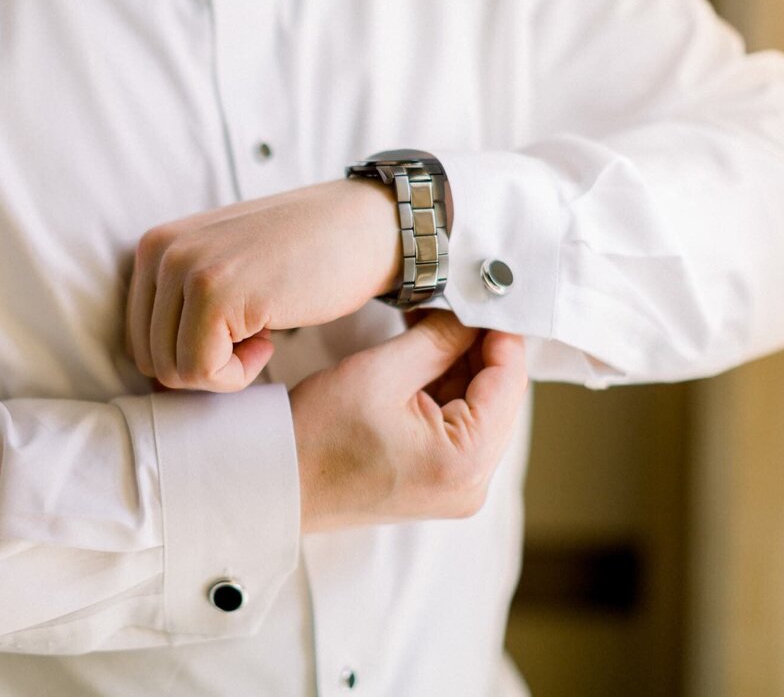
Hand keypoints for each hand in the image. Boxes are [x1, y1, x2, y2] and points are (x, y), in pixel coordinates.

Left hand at [126, 179, 401, 391]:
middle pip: (150, 358)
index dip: (190, 355)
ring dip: (224, 371)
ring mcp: (186, 270)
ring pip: (173, 370)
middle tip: (252, 338)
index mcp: (155, 246)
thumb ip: (183, 306)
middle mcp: (161, 252)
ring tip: (262, 334)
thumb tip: (155, 380)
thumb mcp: (225, 268)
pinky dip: (239, 375)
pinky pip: (202, 371)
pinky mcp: (215, 294)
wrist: (363, 228)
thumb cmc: (304, 255)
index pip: (139, 339)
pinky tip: (271, 340)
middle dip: (204, 366)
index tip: (236, 334)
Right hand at [290, 310, 527, 532]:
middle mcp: (472, 484)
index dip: (500, 332)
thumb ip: (440, 339)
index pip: (509, 382)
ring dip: (461, 366)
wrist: (275, 482)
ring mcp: (457, 488)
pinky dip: (446, 390)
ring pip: (480, 409)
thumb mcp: (381, 372)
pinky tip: (425, 356)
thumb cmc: (316, 435)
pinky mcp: (439, 484)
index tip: (488, 294)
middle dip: (478, 347)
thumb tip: (474, 313)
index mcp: (464, 461)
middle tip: (457, 302)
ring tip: (433, 324)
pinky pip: (460, 427)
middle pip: (499, 397)